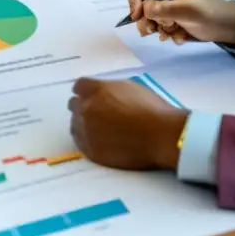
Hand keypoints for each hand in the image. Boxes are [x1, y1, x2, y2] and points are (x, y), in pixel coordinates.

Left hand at [68, 77, 187, 170]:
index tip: (89, 96)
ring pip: (75, 124)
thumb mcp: (130, 88)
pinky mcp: (90, 149)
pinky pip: (80, 142)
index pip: (79, 86)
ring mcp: (87, 130)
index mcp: (97, 90)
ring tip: (99, 130)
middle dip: (83, 107)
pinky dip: (87, 140)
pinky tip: (100, 141)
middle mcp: (87, 108)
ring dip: (83, 124)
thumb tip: (104, 94)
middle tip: (96, 114)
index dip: (84, 91)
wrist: (160, 135)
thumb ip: (110, 89)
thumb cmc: (152, 110)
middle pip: (74, 105)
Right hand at [127, 0, 234, 46]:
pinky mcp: (169, 14)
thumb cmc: (212, 14)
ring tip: (168, 35)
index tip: (137, 15)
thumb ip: (167, 9)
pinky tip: (176, 36)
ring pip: (147, 13)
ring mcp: (167, 1)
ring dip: (155, 26)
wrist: (228, 28)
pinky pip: (157, 23)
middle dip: (145, 16)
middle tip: (150, 30)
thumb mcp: (191, 11)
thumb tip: (145, 9)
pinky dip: (164, 31)